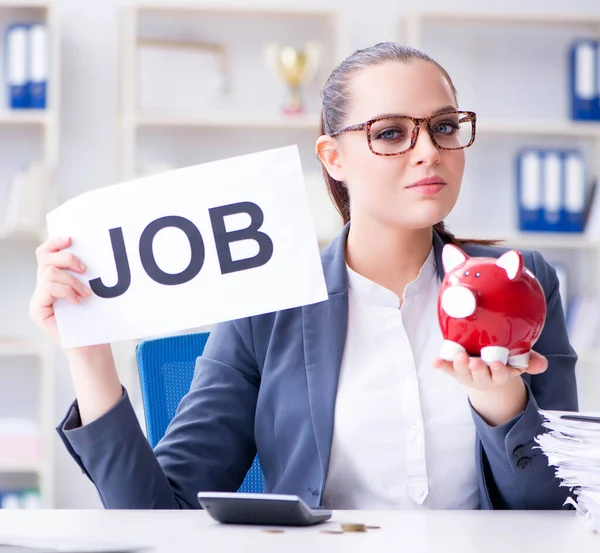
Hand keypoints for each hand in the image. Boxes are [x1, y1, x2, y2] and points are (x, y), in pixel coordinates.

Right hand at [29, 236, 92, 345]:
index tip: (71, 239)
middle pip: (45, 258)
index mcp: (54, 278)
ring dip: (72, 280)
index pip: (46, 253)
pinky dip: (66, 291)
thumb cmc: (95, 318)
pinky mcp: (37, 309)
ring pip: (49, 272)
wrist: (92, 345)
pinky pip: (48, 288)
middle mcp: (42, 286)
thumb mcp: (92, 290)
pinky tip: (78, 301)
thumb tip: (94, 252)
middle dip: (67, 258)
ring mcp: (38, 298)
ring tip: (86, 293)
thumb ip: (85, 274)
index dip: (55, 242)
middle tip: (85, 269)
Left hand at [432, 350, 547, 391]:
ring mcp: (468, 373)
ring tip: (459, 357)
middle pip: (481, 376)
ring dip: (460, 366)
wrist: (487, 366)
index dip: (500, 371)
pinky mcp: (455, 369)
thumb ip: (531, 361)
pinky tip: (435, 361)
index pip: (502, 374)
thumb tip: (541, 365)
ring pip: (463, 373)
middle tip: (475, 362)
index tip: (498, 365)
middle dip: (478, 369)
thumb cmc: (505, 358)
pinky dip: (441, 365)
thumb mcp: (519, 359)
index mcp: (500, 375)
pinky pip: (447, 368)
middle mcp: (484, 377)